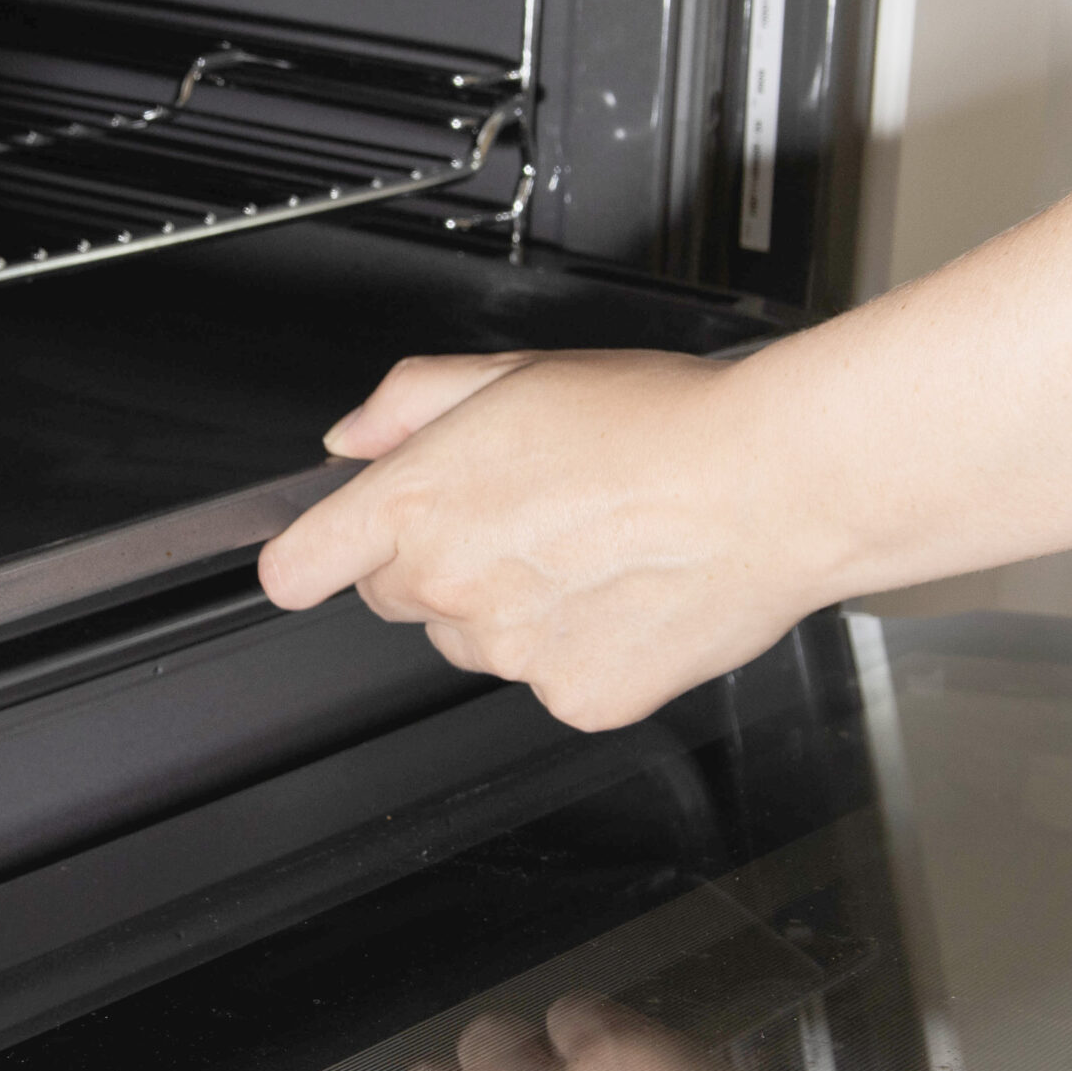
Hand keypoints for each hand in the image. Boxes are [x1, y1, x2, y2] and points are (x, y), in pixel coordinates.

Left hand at [255, 351, 832, 730]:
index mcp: (417, 502)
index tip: (323, 558)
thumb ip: (409, 402)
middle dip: (438, 561)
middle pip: (397, 598)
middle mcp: (451, 586)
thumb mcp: (513, 371)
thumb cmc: (658, 421)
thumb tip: (353, 438)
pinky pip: (552, 681)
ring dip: (511, 607)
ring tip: (592, 546)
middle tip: (521, 513)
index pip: (298, 567)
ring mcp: (512, 654)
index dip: (312, 558)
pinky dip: (580, 648)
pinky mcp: (577, 698)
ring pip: (477, 643)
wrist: (773, 483)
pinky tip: (626, 592)